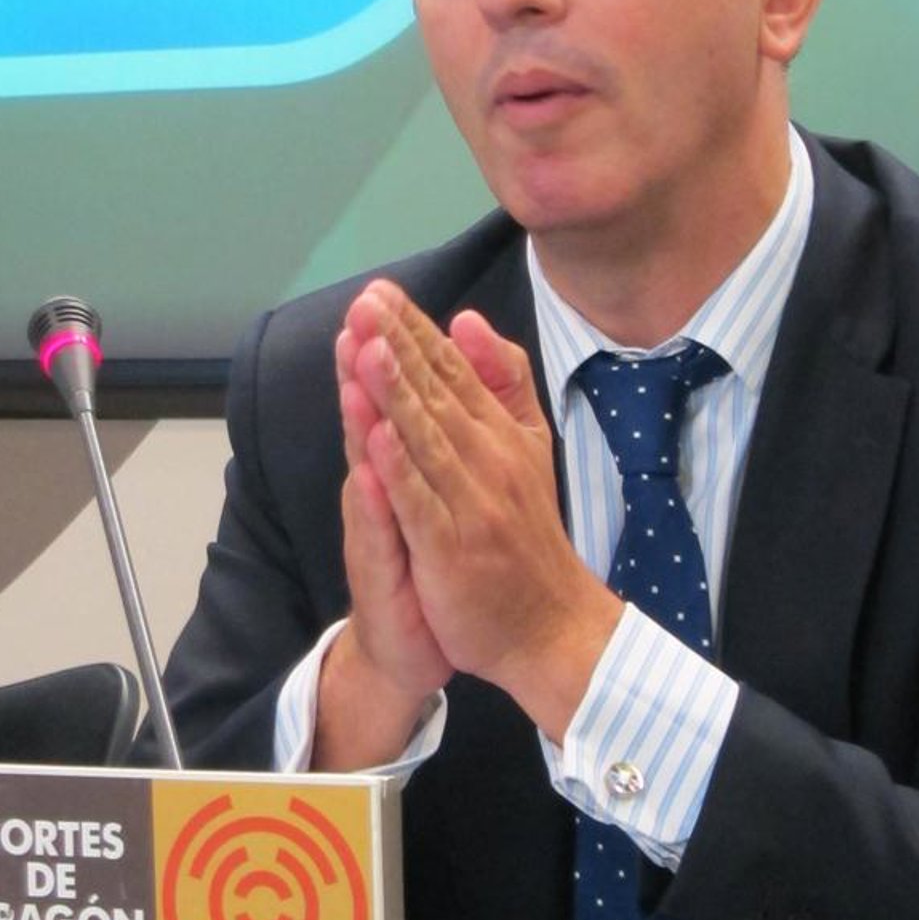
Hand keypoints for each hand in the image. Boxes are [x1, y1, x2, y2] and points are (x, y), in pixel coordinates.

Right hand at [310, 312, 452, 770]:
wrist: (415, 645)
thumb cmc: (438, 560)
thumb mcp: (449, 485)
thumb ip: (454, 423)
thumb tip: (456, 362)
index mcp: (406, 459)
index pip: (399, 392)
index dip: (392, 342)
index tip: (384, 292)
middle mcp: (382, 484)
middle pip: (374, 411)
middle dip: (369, 358)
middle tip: (361, 308)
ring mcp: (377, 524)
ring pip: (368, 459)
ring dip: (363, 410)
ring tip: (359, 360)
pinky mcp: (380, 565)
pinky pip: (379, 521)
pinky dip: (377, 487)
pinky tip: (371, 454)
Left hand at [344, 282, 619, 739]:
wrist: (552, 626)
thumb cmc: (527, 536)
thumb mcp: (527, 445)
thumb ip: (501, 383)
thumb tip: (467, 321)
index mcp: (498, 434)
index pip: (451, 372)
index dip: (414, 332)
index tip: (380, 292)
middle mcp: (487, 460)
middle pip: (436, 394)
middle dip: (398, 346)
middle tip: (366, 302)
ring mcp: (470, 503)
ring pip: (427, 439)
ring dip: (396, 393)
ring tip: (368, 347)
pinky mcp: (453, 548)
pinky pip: (422, 502)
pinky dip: (401, 469)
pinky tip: (378, 436)